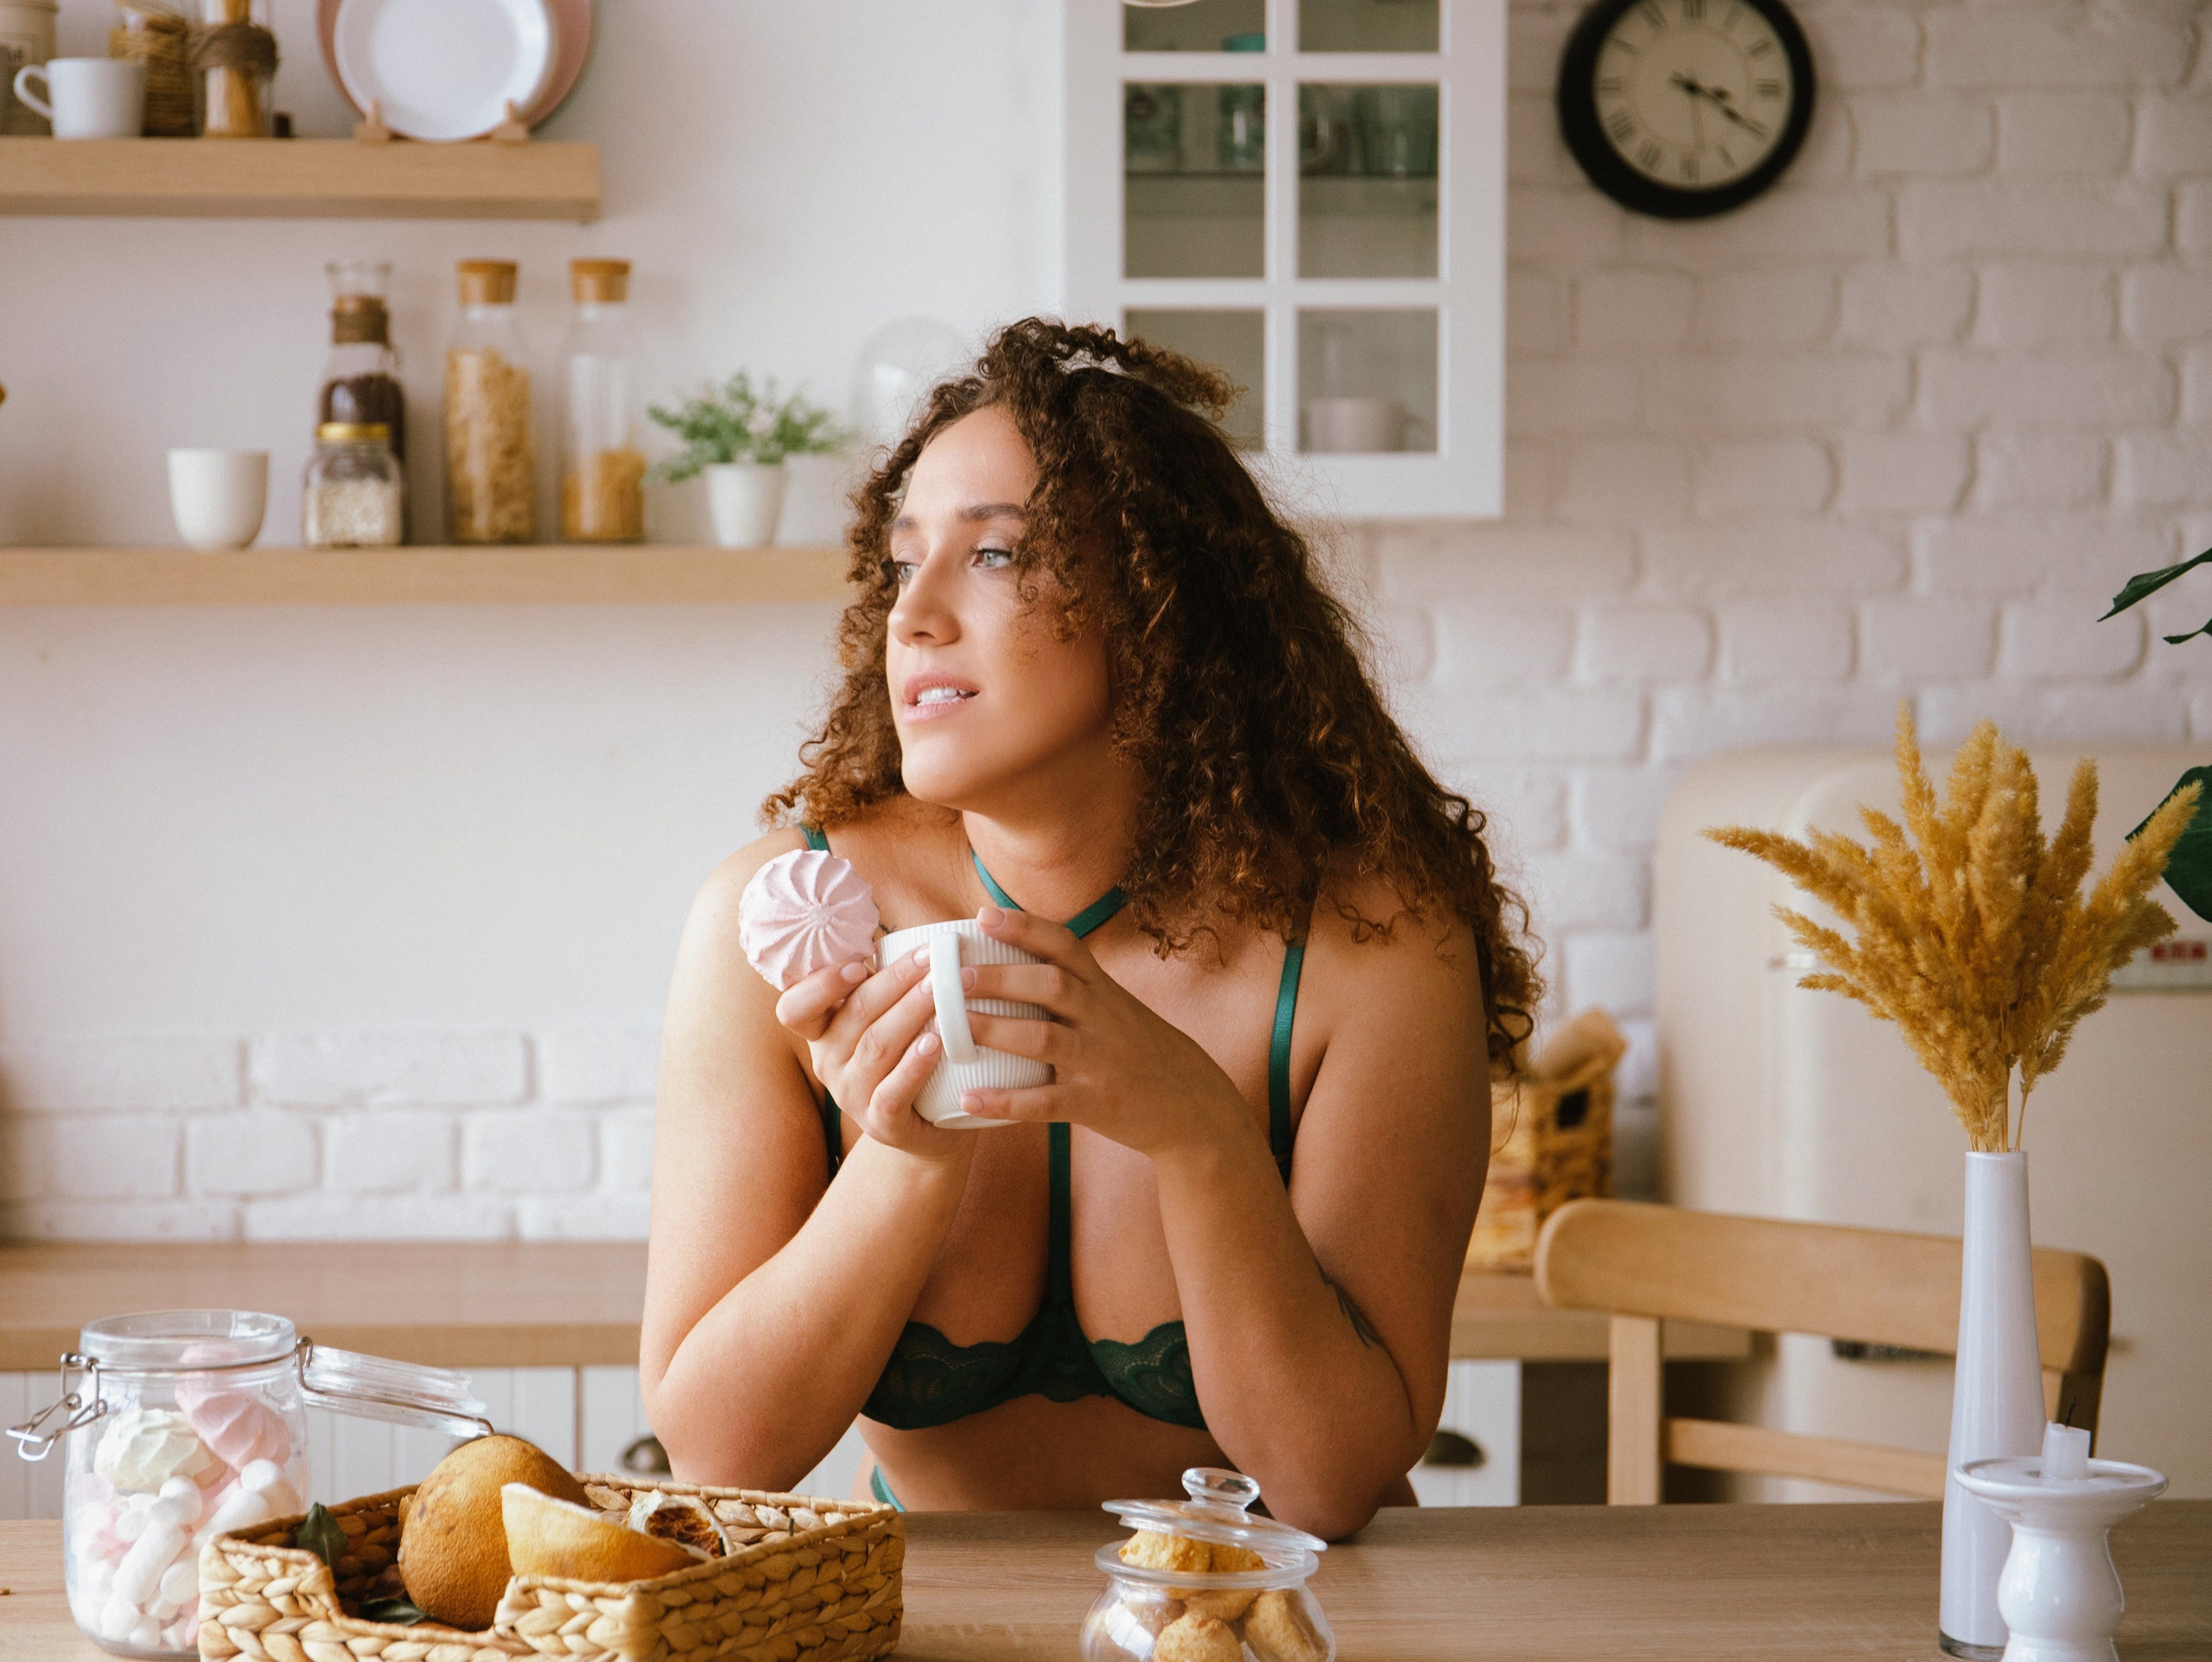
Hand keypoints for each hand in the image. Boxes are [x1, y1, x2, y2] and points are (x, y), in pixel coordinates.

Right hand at [775, 947, 979, 1166]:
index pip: (795, 1008)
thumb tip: (925, 931)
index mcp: (823, 1032)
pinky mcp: (882, 1124)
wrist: (930, 1128)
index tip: (857, 964)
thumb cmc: (910, 1056)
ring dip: (911, 1013)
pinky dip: (914, 1065)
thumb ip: (889, 983)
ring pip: (876, 1046)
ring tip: (941, 991)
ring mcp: (852, 1096)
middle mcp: (828, 1062)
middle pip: (855, 1014)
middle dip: (896, 980)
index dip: (820, 985)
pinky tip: (937, 1043)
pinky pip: (893, 1092)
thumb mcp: (888, 1019)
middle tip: (933, 957)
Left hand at [952, 905, 1248, 1159]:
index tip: (983, 915)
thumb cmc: (1139, 1052)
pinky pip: (1046, 1102)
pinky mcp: (1096, 1104)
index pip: (1064, 945)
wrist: (1193, 1104)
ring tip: (953, 1027)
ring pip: (1045, 1039)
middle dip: (1001, 976)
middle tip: (956, 976)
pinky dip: (1005, 1100)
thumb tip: (1005, 963)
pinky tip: (968, 1097)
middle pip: (1052, 984)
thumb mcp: (1114, 1008)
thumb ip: (1072, 987)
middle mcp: (1103, 1018)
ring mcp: (1100, 1061)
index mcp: (1103, 990)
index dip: (1024, 926)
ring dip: (997, 1030)